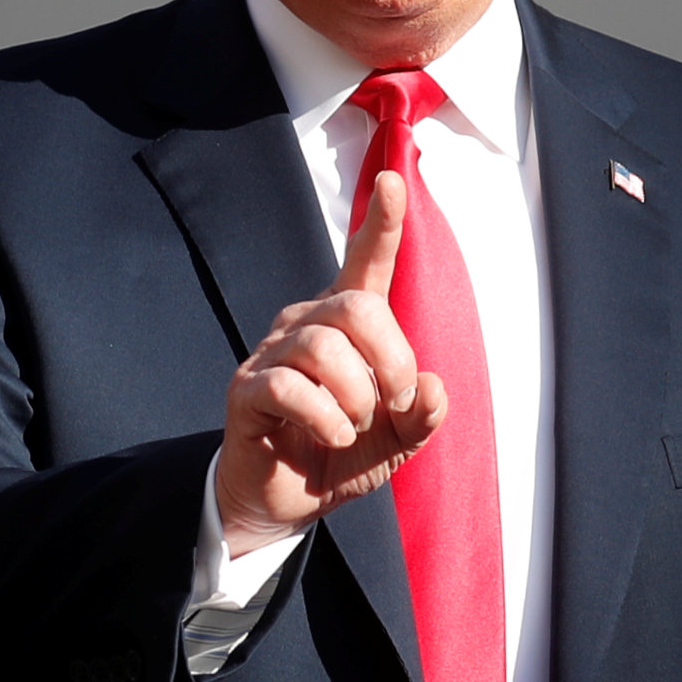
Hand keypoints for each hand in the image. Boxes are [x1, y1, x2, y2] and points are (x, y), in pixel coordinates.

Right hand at [214, 171, 448, 555]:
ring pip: (325, 347)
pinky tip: (331, 435)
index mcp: (345, 325)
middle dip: (392, 360)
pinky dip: (326, 418)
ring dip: (358, 398)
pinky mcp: (247, 390)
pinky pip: (290, 387)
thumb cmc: (339, 454)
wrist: (284, 500)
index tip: (391, 181)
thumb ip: (423, 414)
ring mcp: (272, 354)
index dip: (380, 224)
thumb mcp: (397, 440)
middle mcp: (305, 325)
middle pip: (356, 307)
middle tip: (396, 404)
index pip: (363, 263)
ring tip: (354, 427)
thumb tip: (434, 389)